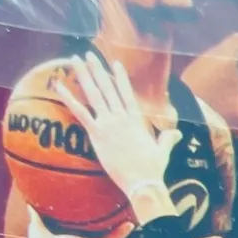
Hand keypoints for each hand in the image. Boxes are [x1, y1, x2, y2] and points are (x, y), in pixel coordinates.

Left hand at [22, 207, 130, 237]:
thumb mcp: (37, 224)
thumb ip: (35, 214)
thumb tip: (28, 202)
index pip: (88, 233)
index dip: (96, 226)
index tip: (103, 216)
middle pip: (103, 237)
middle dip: (112, 229)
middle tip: (122, 216)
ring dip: (122, 231)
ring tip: (131, 221)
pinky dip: (121, 234)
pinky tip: (129, 225)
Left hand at [53, 51, 181, 220]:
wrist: (143, 182)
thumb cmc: (153, 169)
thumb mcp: (162, 151)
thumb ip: (168, 139)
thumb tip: (178, 134)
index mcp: (136, 119)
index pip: (127, 92)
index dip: (120, 77)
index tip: (114, 63)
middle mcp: (121, 116)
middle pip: (107, 87)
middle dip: (98, 69)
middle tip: (89, 54)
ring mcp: (108, 123)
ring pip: (93, 93)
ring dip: (84, 75)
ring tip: (75, 60)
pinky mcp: (97, 134)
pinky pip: (80, 112)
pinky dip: (68, 98)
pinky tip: (58, 86)